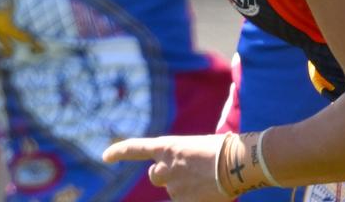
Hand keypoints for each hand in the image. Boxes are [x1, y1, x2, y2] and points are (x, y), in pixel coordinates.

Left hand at [104, 134, 230, 200]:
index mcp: (168, 147)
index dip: (119, 152)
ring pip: (173, 190)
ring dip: (185, 187)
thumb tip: (185, 172)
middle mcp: (165, 167)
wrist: (238, 165)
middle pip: (155, 175)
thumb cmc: (224, 150)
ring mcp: (173, 187)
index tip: (105, 157)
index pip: (135, 148)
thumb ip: (183, 159)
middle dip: (165, 175)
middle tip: (186, 173)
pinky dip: (195, 198)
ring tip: (208, 180)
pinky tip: (210, 192)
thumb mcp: (197, 147)